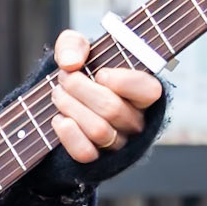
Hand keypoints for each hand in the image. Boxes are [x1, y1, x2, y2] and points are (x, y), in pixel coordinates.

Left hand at [47, 29, 162, 165]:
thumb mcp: (76, 49)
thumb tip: (70, 63)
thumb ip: (73, 44)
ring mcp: (118, 143)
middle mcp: (136, 121)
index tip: (100, 73)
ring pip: (99, 130)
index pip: (149, 91)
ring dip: (70, 107)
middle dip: (80, 89)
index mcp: (142, 92)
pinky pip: (86, 153)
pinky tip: (59, 119)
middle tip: (64, 77)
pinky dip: (69, 134)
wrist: (63, 101)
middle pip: (112, 108)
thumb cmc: (80, 72)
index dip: (124, 82)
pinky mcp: (97, 161)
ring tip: (57, 93)